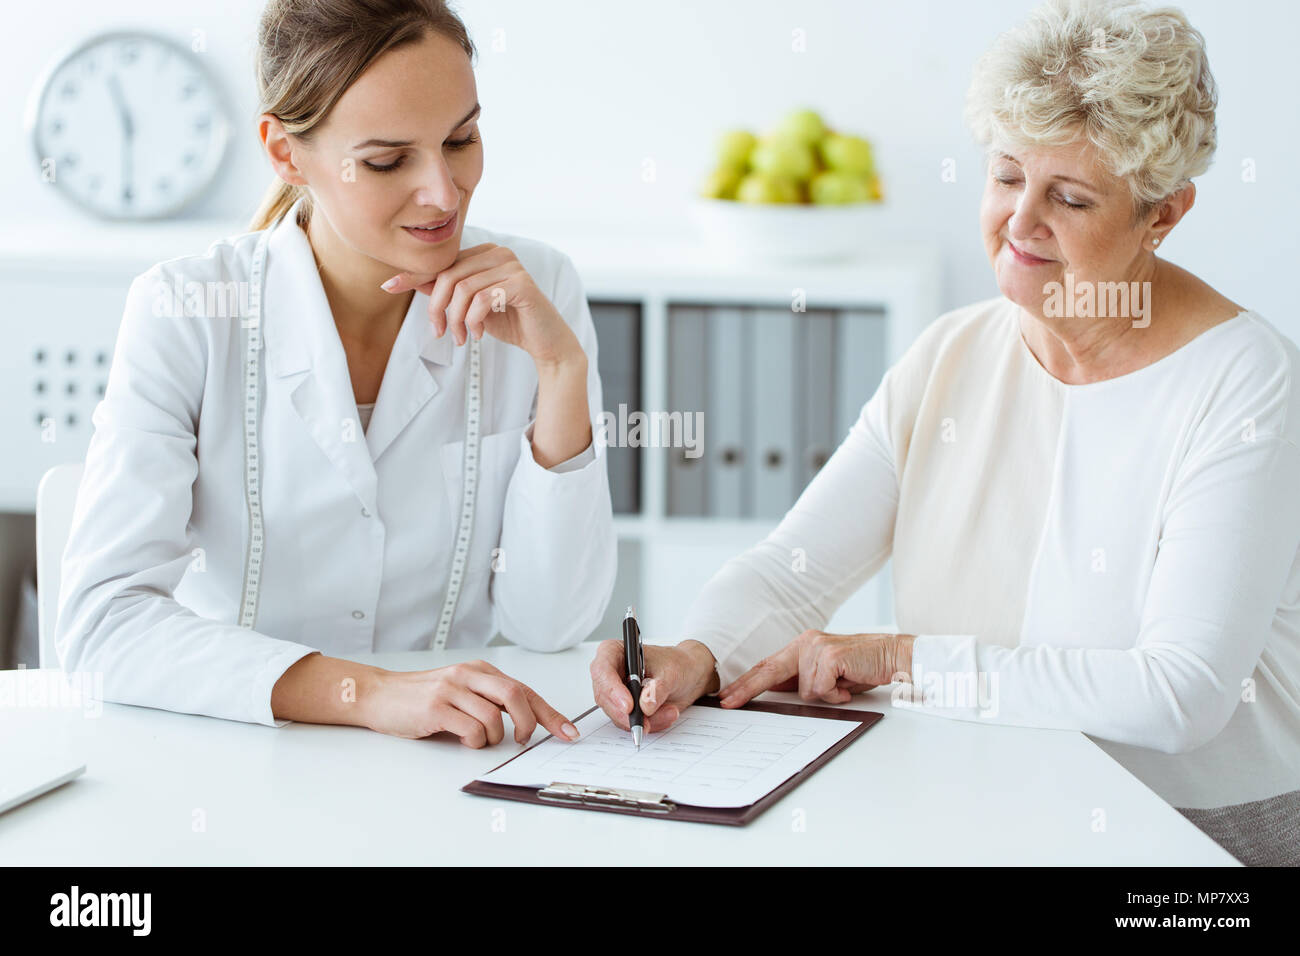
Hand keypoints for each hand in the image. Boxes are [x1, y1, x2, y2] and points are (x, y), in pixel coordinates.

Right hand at [363, 659, 578, 747]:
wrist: (381, 695)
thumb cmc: (424, 698)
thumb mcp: (462, 692)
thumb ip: (490, 701)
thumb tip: (528, 723)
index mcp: (481, 671)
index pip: (526, 690)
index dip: (550, 714)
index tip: (568, 732)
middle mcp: (469, 675)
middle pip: (516, 696)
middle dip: (528, 724)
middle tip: (521, 740)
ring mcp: (452, 689)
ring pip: (494, 717)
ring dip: (492, 738)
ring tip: (478, 740)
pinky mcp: (436, 707)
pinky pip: (471, 728)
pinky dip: (474, 741)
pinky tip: (463, 739)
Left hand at [380, 243, 581, 367]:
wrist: (545, 342)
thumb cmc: (509, 322)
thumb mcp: (470, 306)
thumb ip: (446, 290)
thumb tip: (409, 280)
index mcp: (485, 253)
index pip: (443, 263)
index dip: (414, 275)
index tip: (388, 287)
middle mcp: (498, 253)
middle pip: (449, 275)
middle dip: (437, 308)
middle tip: (440, 332)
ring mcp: (512, 265)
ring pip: (463, 289)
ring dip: (456, 320)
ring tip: (463, 338)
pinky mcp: (521, 283)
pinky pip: (482, 299)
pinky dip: (475, 321)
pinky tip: (480, 334)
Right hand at [589, 639, 719, 733]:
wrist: (689, 675)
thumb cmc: (677, 664)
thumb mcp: (672, 672)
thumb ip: (658, 688)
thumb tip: (645, 705)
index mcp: (616, 652)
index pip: (602, 670)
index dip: (612, 689)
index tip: (629, 706)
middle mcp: (612, 672)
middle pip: (605, 697)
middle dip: (626, 714)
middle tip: (646, 723)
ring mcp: (616, 692)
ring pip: (617, 714)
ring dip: (644, 720)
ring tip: (669, 711)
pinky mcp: (624, 709)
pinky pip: (629, 723)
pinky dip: (649, 724)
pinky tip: (666, 715)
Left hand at [717, 630, 913, 707]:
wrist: (894, 656)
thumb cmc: (863, 668)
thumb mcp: (828, 676)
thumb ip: (804, 680)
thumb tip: (776, 692)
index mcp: (803, 646)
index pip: (768, 666)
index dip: (746, 682)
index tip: (726, 696)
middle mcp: (806, 642)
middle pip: (769, 670)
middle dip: (747, 689)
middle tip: (727, 703)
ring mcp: (816, 648)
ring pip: (804, 689)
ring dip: (826, 695)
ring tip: (844, 686)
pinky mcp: (829, 656)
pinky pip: (820, 689)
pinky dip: (836, 695)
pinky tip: (849, 685)